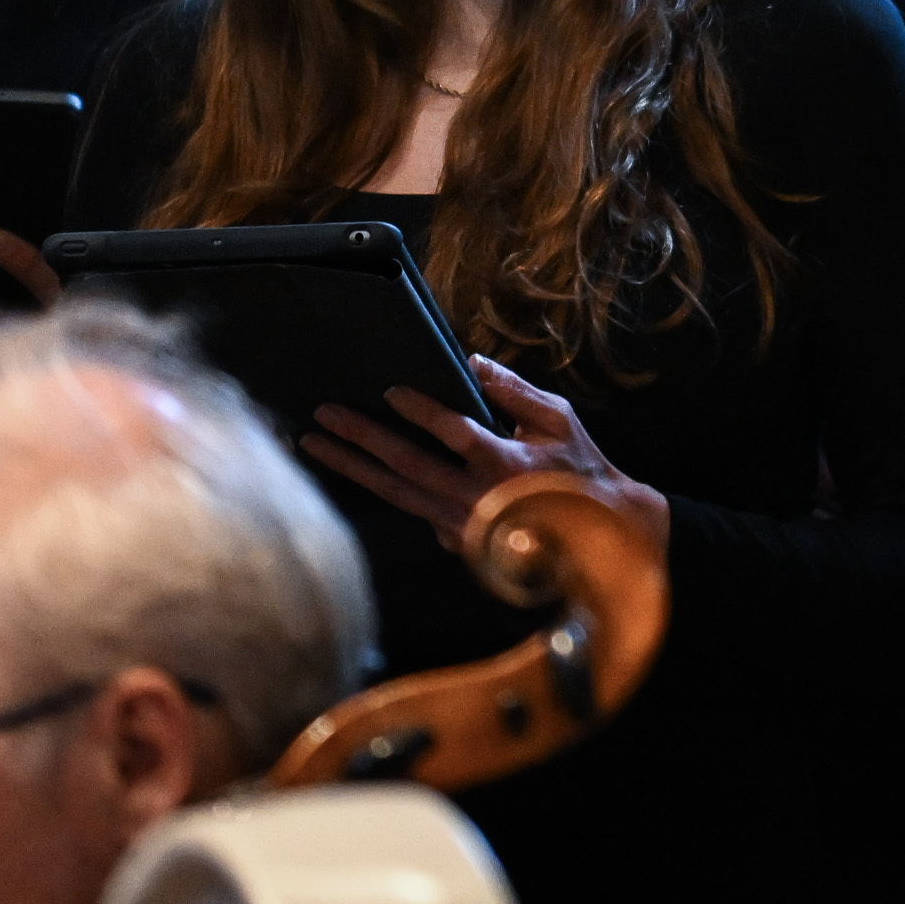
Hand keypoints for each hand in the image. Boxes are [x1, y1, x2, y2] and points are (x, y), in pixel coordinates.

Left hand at [304, 356, 670, 555]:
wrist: (591, 536)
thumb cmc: (576, 468)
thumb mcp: (558, 420)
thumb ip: (514, 391)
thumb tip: (471, 363)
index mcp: (505, 464)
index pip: (456, 434)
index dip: (422, 412)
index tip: (391, 390)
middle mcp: (475, 498)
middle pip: (407, 467)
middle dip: (361, 438)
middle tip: (323, 415)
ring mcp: (459, 524)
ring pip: (395, 493)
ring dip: (351, 467)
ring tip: (314, 443)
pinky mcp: (452, 540)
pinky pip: (409, 508)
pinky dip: (376, 487)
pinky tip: (348, 468)